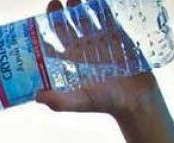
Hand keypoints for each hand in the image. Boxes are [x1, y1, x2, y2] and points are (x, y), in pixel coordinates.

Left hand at [35, 0, 161, 118]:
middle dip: (59, 12)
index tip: (39, 20)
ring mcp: (99, 40)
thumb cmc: (104, 103)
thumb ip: (60, 101)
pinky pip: (107, 16)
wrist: (136, 99)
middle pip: (66, 25)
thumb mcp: (80, 102)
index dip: (44, 29)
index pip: (52, 41)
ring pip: (85, 18)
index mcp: (69, 61)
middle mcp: (81, 48)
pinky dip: (102, 6)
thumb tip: (37, 96)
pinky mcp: (117, 35)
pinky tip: (97, 0)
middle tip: (55, 3)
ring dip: (78, 6)